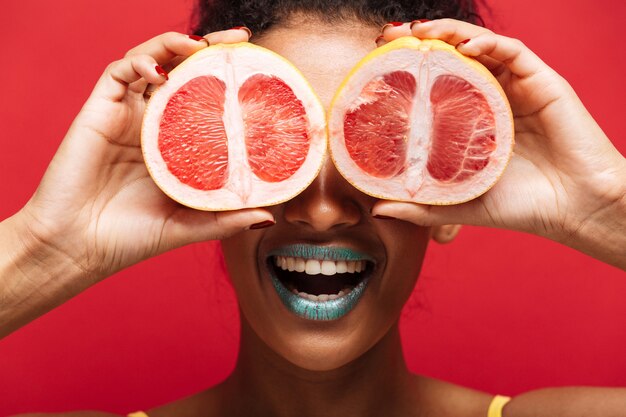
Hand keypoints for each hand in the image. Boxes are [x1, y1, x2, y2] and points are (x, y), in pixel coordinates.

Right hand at [15, 28, 273, 282]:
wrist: (77, 249)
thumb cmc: (130, 238)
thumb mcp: (189, 225)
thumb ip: (225, 217)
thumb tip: (269, 216)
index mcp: (172, 144)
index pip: (203, 99)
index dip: (227, 81)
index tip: (258, 71)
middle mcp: (150, 124)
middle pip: (182, 71)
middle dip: (210, 49)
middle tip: (241, 40)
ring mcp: (125, 115)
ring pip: (151, 62)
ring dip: (175, 44)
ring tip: (202, 43)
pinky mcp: (98, 112)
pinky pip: (117, 73)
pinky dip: (139, 62)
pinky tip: (158, 70)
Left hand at [372, 19, 625, 267]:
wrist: (574, 210)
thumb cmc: (521, 208)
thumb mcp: (461, 203)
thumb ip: (421, 206)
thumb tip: (378, 209)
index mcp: (475, 120)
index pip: (439, 82)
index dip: (410, 68)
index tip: (378, 61)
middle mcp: (495, 98)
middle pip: (455, 57)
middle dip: (423, 41)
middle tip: (389, 38)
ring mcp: (519, 88)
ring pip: (482, 46)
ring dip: (451, 33)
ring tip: (421, 32)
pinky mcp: (543, 83)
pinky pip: (514, 52)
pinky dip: (488, 43)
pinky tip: (464, 47)